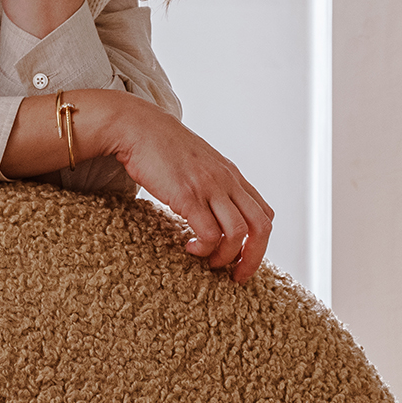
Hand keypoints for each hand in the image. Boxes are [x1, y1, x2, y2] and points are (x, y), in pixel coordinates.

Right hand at [81, 95, 274, 282]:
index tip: (242, 258)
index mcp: (232, 175)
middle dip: (253, 258)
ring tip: (208, 262)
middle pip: (262, 227)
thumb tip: (212, 209)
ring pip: (239, 233)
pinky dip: (204, 249)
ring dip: (226, 257)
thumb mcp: (198, 162)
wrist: (137, 126)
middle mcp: (227, 181)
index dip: (260, 242)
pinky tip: (189, 248)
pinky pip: (209, 233)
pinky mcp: (187, 195)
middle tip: (236, 276)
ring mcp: (209, 187)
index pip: (264, 213)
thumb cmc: (162, 146)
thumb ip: (211, 182)